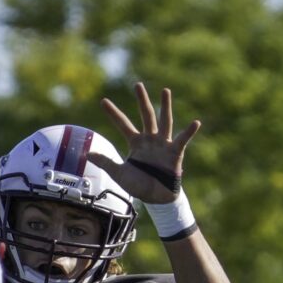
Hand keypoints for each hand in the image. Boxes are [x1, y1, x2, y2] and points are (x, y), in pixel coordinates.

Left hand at [86, 82, 200, 205]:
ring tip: (165, 90)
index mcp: (136, 142)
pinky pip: (182, 140)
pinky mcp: (175, 152)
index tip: (103, 101)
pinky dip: (189, 132)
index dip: (113, 113)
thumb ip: (105, 162)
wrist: (156, 198)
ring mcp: (163, 144)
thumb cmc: (139, 185)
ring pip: (164, 121)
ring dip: (165, 106)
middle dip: (141, 100)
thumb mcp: (119, 173)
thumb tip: (87, 153)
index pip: (123, 124)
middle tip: (137, 85)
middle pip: (145, 115)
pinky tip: (196, 123)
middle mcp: (150, 139)